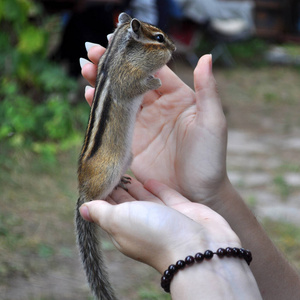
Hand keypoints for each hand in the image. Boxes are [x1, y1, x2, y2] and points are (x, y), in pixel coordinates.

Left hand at [79, 177, 239, 272]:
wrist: (198, 247)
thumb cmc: (154, 233)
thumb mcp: (119, 221)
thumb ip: (102, 212)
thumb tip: (82, 209)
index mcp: (124, 229)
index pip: (107, 209)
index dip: (101, 194)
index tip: (96, 176)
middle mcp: (143, 224)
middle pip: (126, 203)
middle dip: (117, 188)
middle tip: (110, 168)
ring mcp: (163, 217)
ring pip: (145, 199)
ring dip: (134, 186)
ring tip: (125, 171)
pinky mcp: (180, 210)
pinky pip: (165, 195)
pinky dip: (155, 187)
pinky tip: (147, 178)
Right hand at [81, 45, 227, 202]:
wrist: (197, 192)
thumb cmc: (210, 158)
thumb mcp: (213, 122)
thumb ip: (207, 90)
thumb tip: (207, 57)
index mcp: (177, 98)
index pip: (153, 70)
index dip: (137, 55)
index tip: (119, 41)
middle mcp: (157, 107)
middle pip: (131, 81)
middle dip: (113, 66)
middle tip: (93, 52)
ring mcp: (142, 124)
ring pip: (118, 98)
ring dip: (102, 83)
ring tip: (86, 68)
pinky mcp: (130, 142)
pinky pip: (112, 122)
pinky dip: (100, 108)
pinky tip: (89, 95)